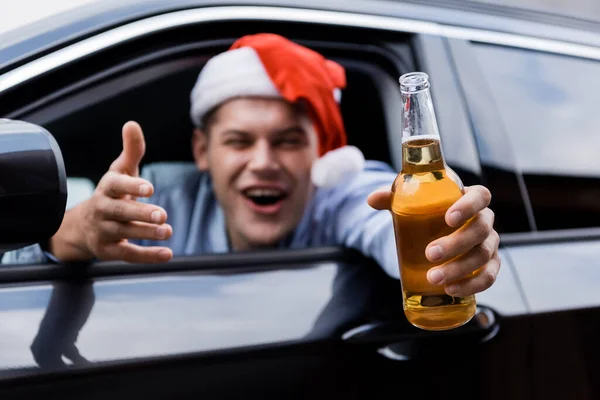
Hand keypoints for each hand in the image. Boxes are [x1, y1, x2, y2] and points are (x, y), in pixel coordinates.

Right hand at [50, 121, 173, 262]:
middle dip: (140, 213)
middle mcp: (103, 209)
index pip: (116, 185)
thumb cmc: (112, 193)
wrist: (83, 225)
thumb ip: (131, 151)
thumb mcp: (121, 171)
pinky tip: (167, 254)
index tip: (150, 188)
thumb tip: (132, 124)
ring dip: (146, 233)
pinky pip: (128, 255)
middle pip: (121, 212)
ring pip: (124, 233)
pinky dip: (147, 256)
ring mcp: (104, 231)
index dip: (132, 186)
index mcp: (107, 188)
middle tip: (162, 215)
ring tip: (167, 230)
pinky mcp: (109, 251)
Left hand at [368, 185, 499, 296]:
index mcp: (470, 199)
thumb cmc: (426, 214)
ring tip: (433, 278)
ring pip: (483, 255)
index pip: (480, 197)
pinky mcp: (488, 267)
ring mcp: (488, 245)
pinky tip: (452, 290)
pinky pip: (488, 277)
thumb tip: (371, 199)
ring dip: (459, 269)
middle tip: (430, 254)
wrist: (434, 235)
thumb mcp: (410, 204)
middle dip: (456, 244)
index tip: (448, 218)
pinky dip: (472, 285)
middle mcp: (484, 221)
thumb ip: (393, 199)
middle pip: (480, 230)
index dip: (468, 206)